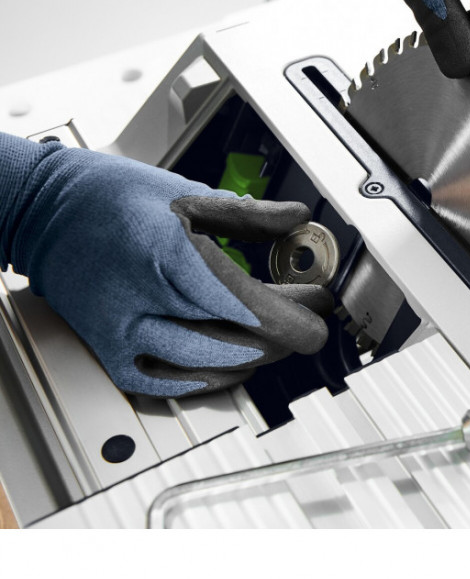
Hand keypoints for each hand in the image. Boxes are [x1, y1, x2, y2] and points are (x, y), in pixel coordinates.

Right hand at [1, 136, 333, 397]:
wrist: (41, 213)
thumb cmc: (107, 197)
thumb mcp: (185, 194)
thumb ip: (248, 215)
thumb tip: (295, 217)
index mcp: (171, 258)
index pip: (249, 308)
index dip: (294, 319)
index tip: (319, 315)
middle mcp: (146, 302)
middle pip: (238, 341)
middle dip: (285, 335)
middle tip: (308, 318)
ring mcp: (125, 334)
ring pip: (209, 367)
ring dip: (256, 357)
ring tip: (277, 337)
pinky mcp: (110, 352)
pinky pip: (168, 385)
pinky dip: (210, 379)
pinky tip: (234, 365)